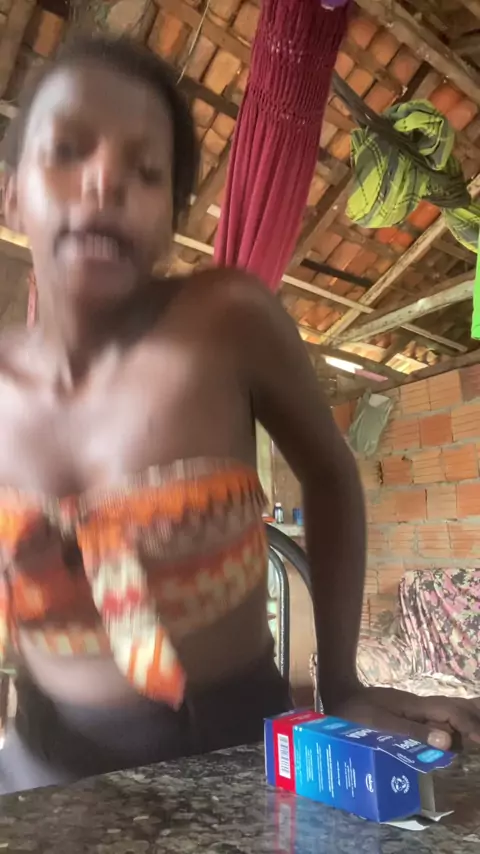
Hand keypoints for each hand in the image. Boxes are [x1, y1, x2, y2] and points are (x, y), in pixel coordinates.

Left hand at [329, 686, 479, 750]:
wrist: (338, 694)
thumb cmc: (356, 712)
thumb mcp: (382, 725)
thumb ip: (414, 732)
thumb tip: (448, 741)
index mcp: (416, 706)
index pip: (451, 713)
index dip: (470, 726)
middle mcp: (418, 705)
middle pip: (454, 708)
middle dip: (471, 719)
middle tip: (479, 738)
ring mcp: (412, 708)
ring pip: (445, 711)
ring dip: (461, 721)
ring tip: (472, 736)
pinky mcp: (406, 713)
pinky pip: (434, 717)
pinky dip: (448, 722)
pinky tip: (448, 735)